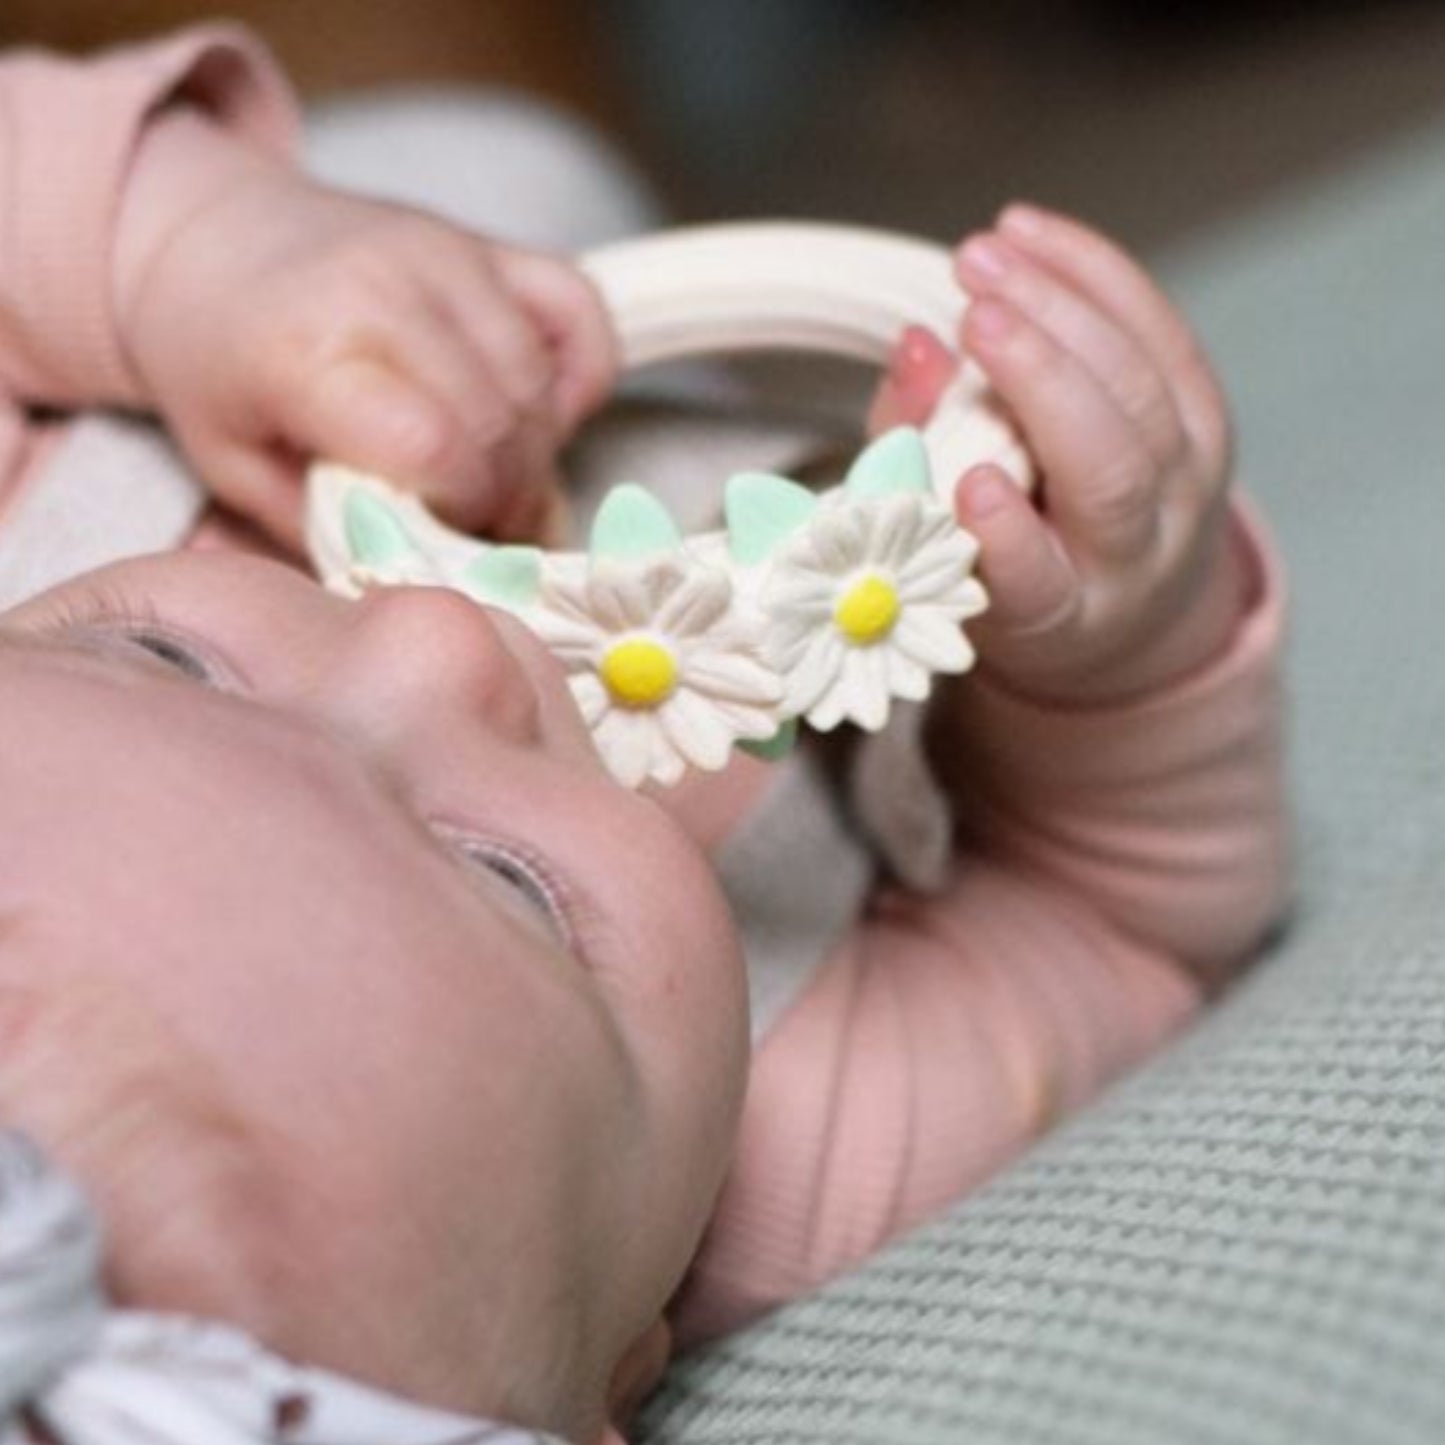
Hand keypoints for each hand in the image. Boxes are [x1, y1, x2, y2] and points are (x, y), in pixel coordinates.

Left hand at [122, 135, 615, 551]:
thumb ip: (330, 526)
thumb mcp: (238, 470)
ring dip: (538, 451)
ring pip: (541, 383)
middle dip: (506, 496)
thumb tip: (434, 571)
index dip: (461, 509)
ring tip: (499, 478)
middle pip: (500, 423)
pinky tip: (541, 409)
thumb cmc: (220, 368)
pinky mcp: (488, 245)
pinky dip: (583, 372)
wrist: (211, 239)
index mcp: (307, 351)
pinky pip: (580, 312)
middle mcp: (385, 289)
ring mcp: (446, 255)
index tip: (444, 532)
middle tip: (480, 525)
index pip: (438, 446)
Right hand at [874, 205, 1243, 704]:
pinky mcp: (1206, 418)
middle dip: (1043, 380)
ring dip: (1062, 307)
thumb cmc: (1010, 576)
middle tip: (972, 313)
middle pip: (1110, 469)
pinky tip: (1028, 235)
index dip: (1009, 539)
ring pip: (1142, 387)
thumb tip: (916, 352)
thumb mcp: (943, 552)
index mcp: (1060, 616)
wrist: (1127, 602)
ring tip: (981, 256)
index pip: (1040, 586)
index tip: (975, 485)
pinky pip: (1160, 331)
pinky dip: (1094, 274)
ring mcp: (1187, 484)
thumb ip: (912, 464)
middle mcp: (1137, 558)